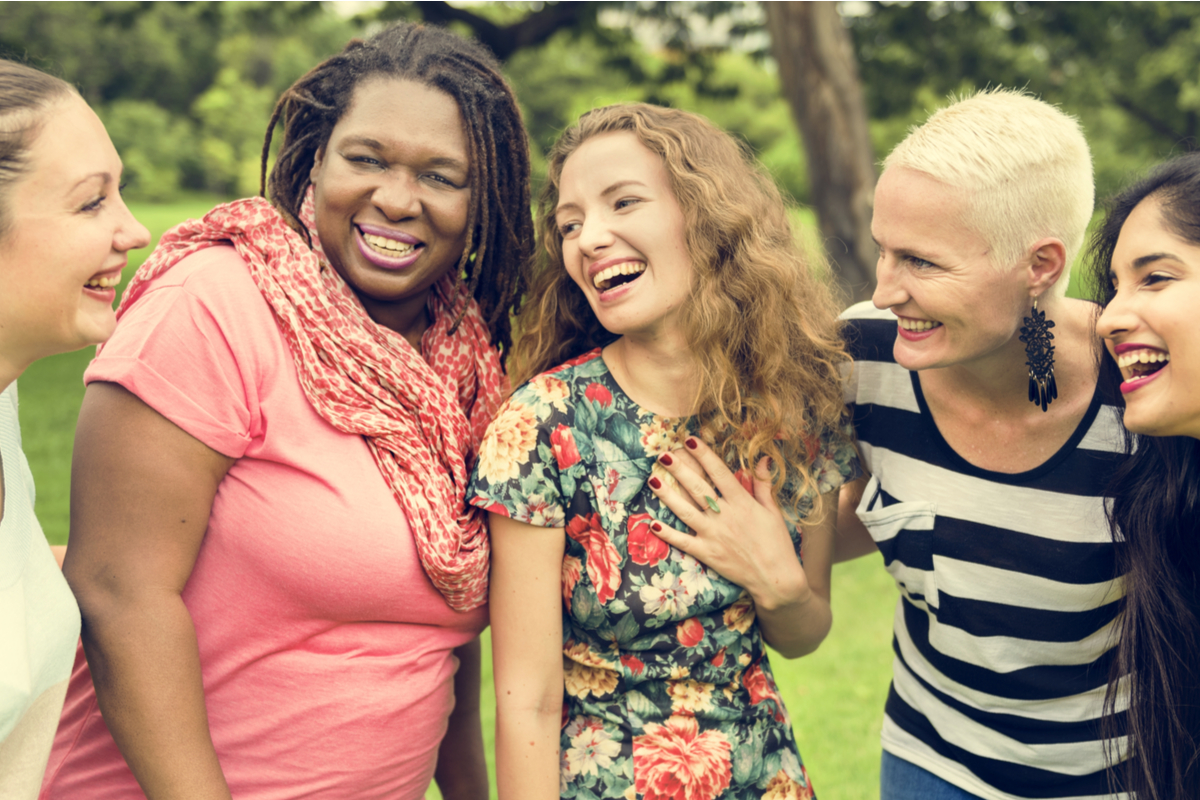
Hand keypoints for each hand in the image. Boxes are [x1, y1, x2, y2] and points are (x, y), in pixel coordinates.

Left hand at [647, 437, 809, 611]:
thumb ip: (763, 484)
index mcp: (742, 503)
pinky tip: (653, 523)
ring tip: (653, 479)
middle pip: (698, 489)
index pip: (720, 473)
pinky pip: (683, 542)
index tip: (690, 439)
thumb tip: (762, 458)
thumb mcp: (773, 511)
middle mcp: (725, 516)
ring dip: (668, 495)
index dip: (704, 455)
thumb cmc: (777, 543)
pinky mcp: (707, 553)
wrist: (776, 579)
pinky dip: (667, 533)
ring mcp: (713, 535)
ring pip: (685, 511)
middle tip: (664, 454)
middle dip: (680, 469)